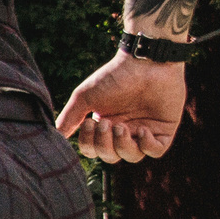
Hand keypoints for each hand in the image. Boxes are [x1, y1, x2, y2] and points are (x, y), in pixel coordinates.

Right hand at [55, 51, 186, 162]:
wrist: (146, 61)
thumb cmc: (114, 76)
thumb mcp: (84, 97)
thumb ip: (69, 119)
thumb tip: (55, 137)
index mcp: (105, 125)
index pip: (94, 150)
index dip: (89, 144)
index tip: (89, 122)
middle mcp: (125, 131)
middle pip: (111, 156)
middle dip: (105, 144)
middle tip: (106, 123)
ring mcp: (145, 131)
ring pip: (132, 156)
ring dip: (123, 145)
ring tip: (122, 126)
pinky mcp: (164, 129)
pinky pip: (155, 151)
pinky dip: (147, 145)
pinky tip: (142, 129)